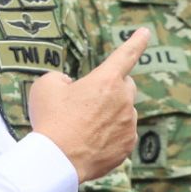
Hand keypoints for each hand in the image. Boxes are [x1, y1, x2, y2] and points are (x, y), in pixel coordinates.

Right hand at [28, 28, 148, 181]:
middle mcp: (124, 100)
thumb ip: (60, 78)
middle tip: (86, 102)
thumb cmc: (50, 120)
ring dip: (108, 114)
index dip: (136, 41)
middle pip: (125, 86)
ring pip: (124, 112)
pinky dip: (108, 135)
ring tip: (82, 127)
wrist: (58, 159)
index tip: (145, 31)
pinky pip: (122, 134)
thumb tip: (70, 85)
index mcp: (106, 80)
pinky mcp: (128, 145)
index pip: (126, 54)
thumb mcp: (45, 87)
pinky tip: (89, 142)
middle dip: (110, 88)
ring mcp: (129, 124)